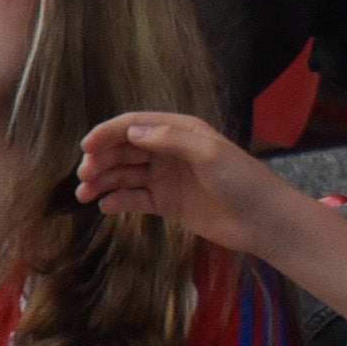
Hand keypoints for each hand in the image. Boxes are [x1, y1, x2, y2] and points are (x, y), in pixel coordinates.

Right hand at [75, 109, 284, 243]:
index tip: (85, 148)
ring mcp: (167, 178)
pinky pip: (136, 198)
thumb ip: (170, 139)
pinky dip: (119, 201)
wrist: (263, 220)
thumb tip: (132, 131)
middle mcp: (169, 151)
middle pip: (125, 150)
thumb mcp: (208, 153)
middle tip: (83, 176)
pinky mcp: (168, 203)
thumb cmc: (241, 180)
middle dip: (101, 160)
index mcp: (180, 130)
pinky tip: (105, 206)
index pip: (135, 125)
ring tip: (84, 194)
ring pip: (126, 175)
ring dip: (103, 181)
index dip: (107, 133)